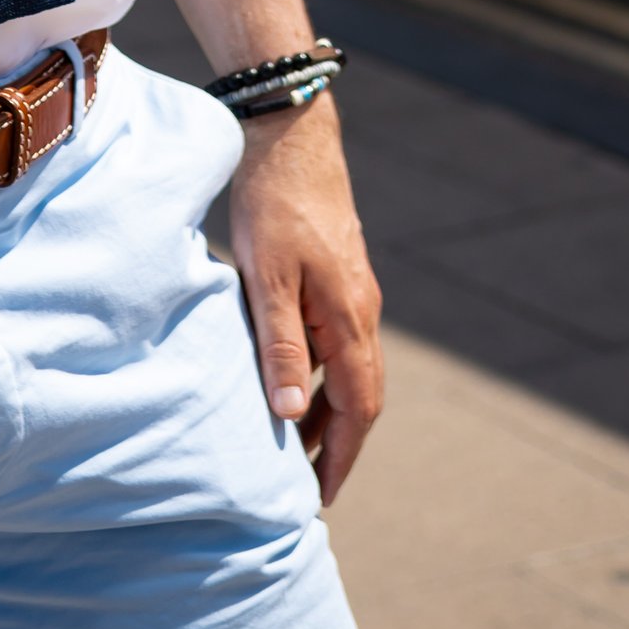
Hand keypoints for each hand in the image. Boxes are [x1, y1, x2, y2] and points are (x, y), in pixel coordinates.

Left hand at [226, 99, 384, 507]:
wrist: (289, 133)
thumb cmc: (273, 203)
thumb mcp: (267, 277)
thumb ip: (280, 346)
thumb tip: (291, 414)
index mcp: (350, 317)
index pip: (358, 407)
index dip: (341, 455)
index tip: (320, 496)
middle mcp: (361, 309)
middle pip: (360, 394)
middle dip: (338, 443)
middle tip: (307, 484)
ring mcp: (352, 290)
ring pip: (349, 367)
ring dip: (328, 409)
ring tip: (294, 445)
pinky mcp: (337, 273)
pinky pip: (338, 341)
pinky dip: (322, 373)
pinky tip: (293, 378)